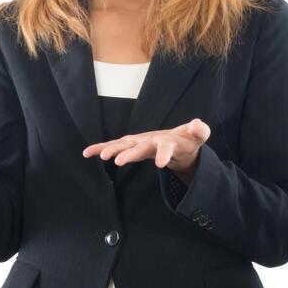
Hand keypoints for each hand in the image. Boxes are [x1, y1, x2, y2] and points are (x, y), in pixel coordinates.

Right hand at [83, 118, 210, 182]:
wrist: (178, 141)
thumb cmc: (187, 140)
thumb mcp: (199, 137)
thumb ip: (200, 131)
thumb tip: (197, 123)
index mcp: (167, 140)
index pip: (166, 147)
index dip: (163, 154)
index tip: (161, 164)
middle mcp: (150, 139)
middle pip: (139, 147)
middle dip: (129, 153)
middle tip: (118, 161)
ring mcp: (139, 142)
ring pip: (123, 146)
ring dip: (112, 149)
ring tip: (102, 156)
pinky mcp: (131, 146)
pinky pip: (114, 147)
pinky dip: (100, 148)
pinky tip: (87, 153)